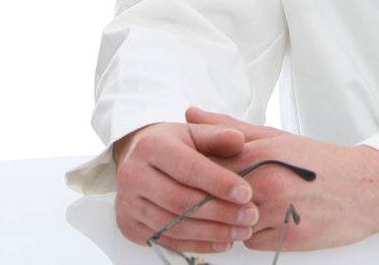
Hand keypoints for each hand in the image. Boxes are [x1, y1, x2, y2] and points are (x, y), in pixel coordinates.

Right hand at [113, 119, 257, 256]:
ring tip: (242, 230)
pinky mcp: (130, 226)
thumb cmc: (171, 145)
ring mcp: (128, 203)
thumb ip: (216, 136)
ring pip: (176, 225)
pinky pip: (169, 241)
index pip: (188, 168)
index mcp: (150, 146)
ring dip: (213, 232)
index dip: (219, 182)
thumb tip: (238, 140)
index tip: (246, 193)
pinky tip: (223, 242)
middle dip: (221, 211)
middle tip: (250, 216)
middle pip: (181, 201)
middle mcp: (133, 174)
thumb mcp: (192, 133)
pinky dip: (199, 244)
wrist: (137, 160)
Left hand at [185, 107, 378, 250]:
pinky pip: (251, 242)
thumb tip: (190, 114)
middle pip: (213, 196)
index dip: (192, 170)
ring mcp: (278, 212)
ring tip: (240, 206)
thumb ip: (228, 127)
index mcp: (260, 154)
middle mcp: (266, 183)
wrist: (364, 188)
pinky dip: (251, 234)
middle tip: (208, 193)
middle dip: (207, 196)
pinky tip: (262, 221)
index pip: (205, 164)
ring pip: (230, 222)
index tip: (186, 171)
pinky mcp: (288, 238)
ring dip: (229, 218)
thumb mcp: (274, 137)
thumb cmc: (317, 161)